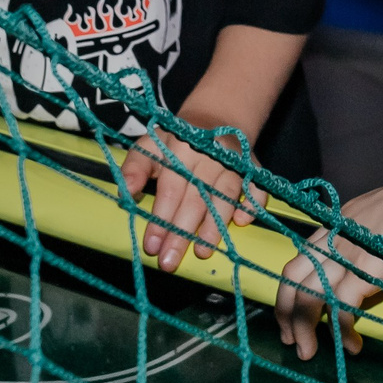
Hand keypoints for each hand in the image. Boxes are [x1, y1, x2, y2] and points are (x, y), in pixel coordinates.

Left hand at [121, 121, 260, 273]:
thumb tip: (125, 194)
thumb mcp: (149, 146)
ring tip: (202, 252)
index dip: (160, 218)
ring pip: (226, 196)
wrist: (214, 120)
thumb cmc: (175, 141)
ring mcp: (234, 162)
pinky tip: (242, 222)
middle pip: (196, 199)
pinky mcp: (252, 167)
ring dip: (214, 226)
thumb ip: (135, 168)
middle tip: (169, 261)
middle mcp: (210, 156)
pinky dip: (252, 203)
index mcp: (182, 148)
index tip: (151, 246)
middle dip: (182, 233)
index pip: (170, 188)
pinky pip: (257, 187)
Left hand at [272, 165, 382, 359]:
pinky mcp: (363, 270)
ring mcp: (346, 253)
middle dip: (285, 312)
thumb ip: (374, 235)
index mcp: (339, 221)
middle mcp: (335, 236)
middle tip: (290, 339)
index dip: (291, 286)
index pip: (301, 256)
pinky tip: (352, 346)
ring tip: (309, 352)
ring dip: (304, 329)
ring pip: (307, 297)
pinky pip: (341, 309)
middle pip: (292, 277)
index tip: (292, 309)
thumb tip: (378, 256)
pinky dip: (341, 332)